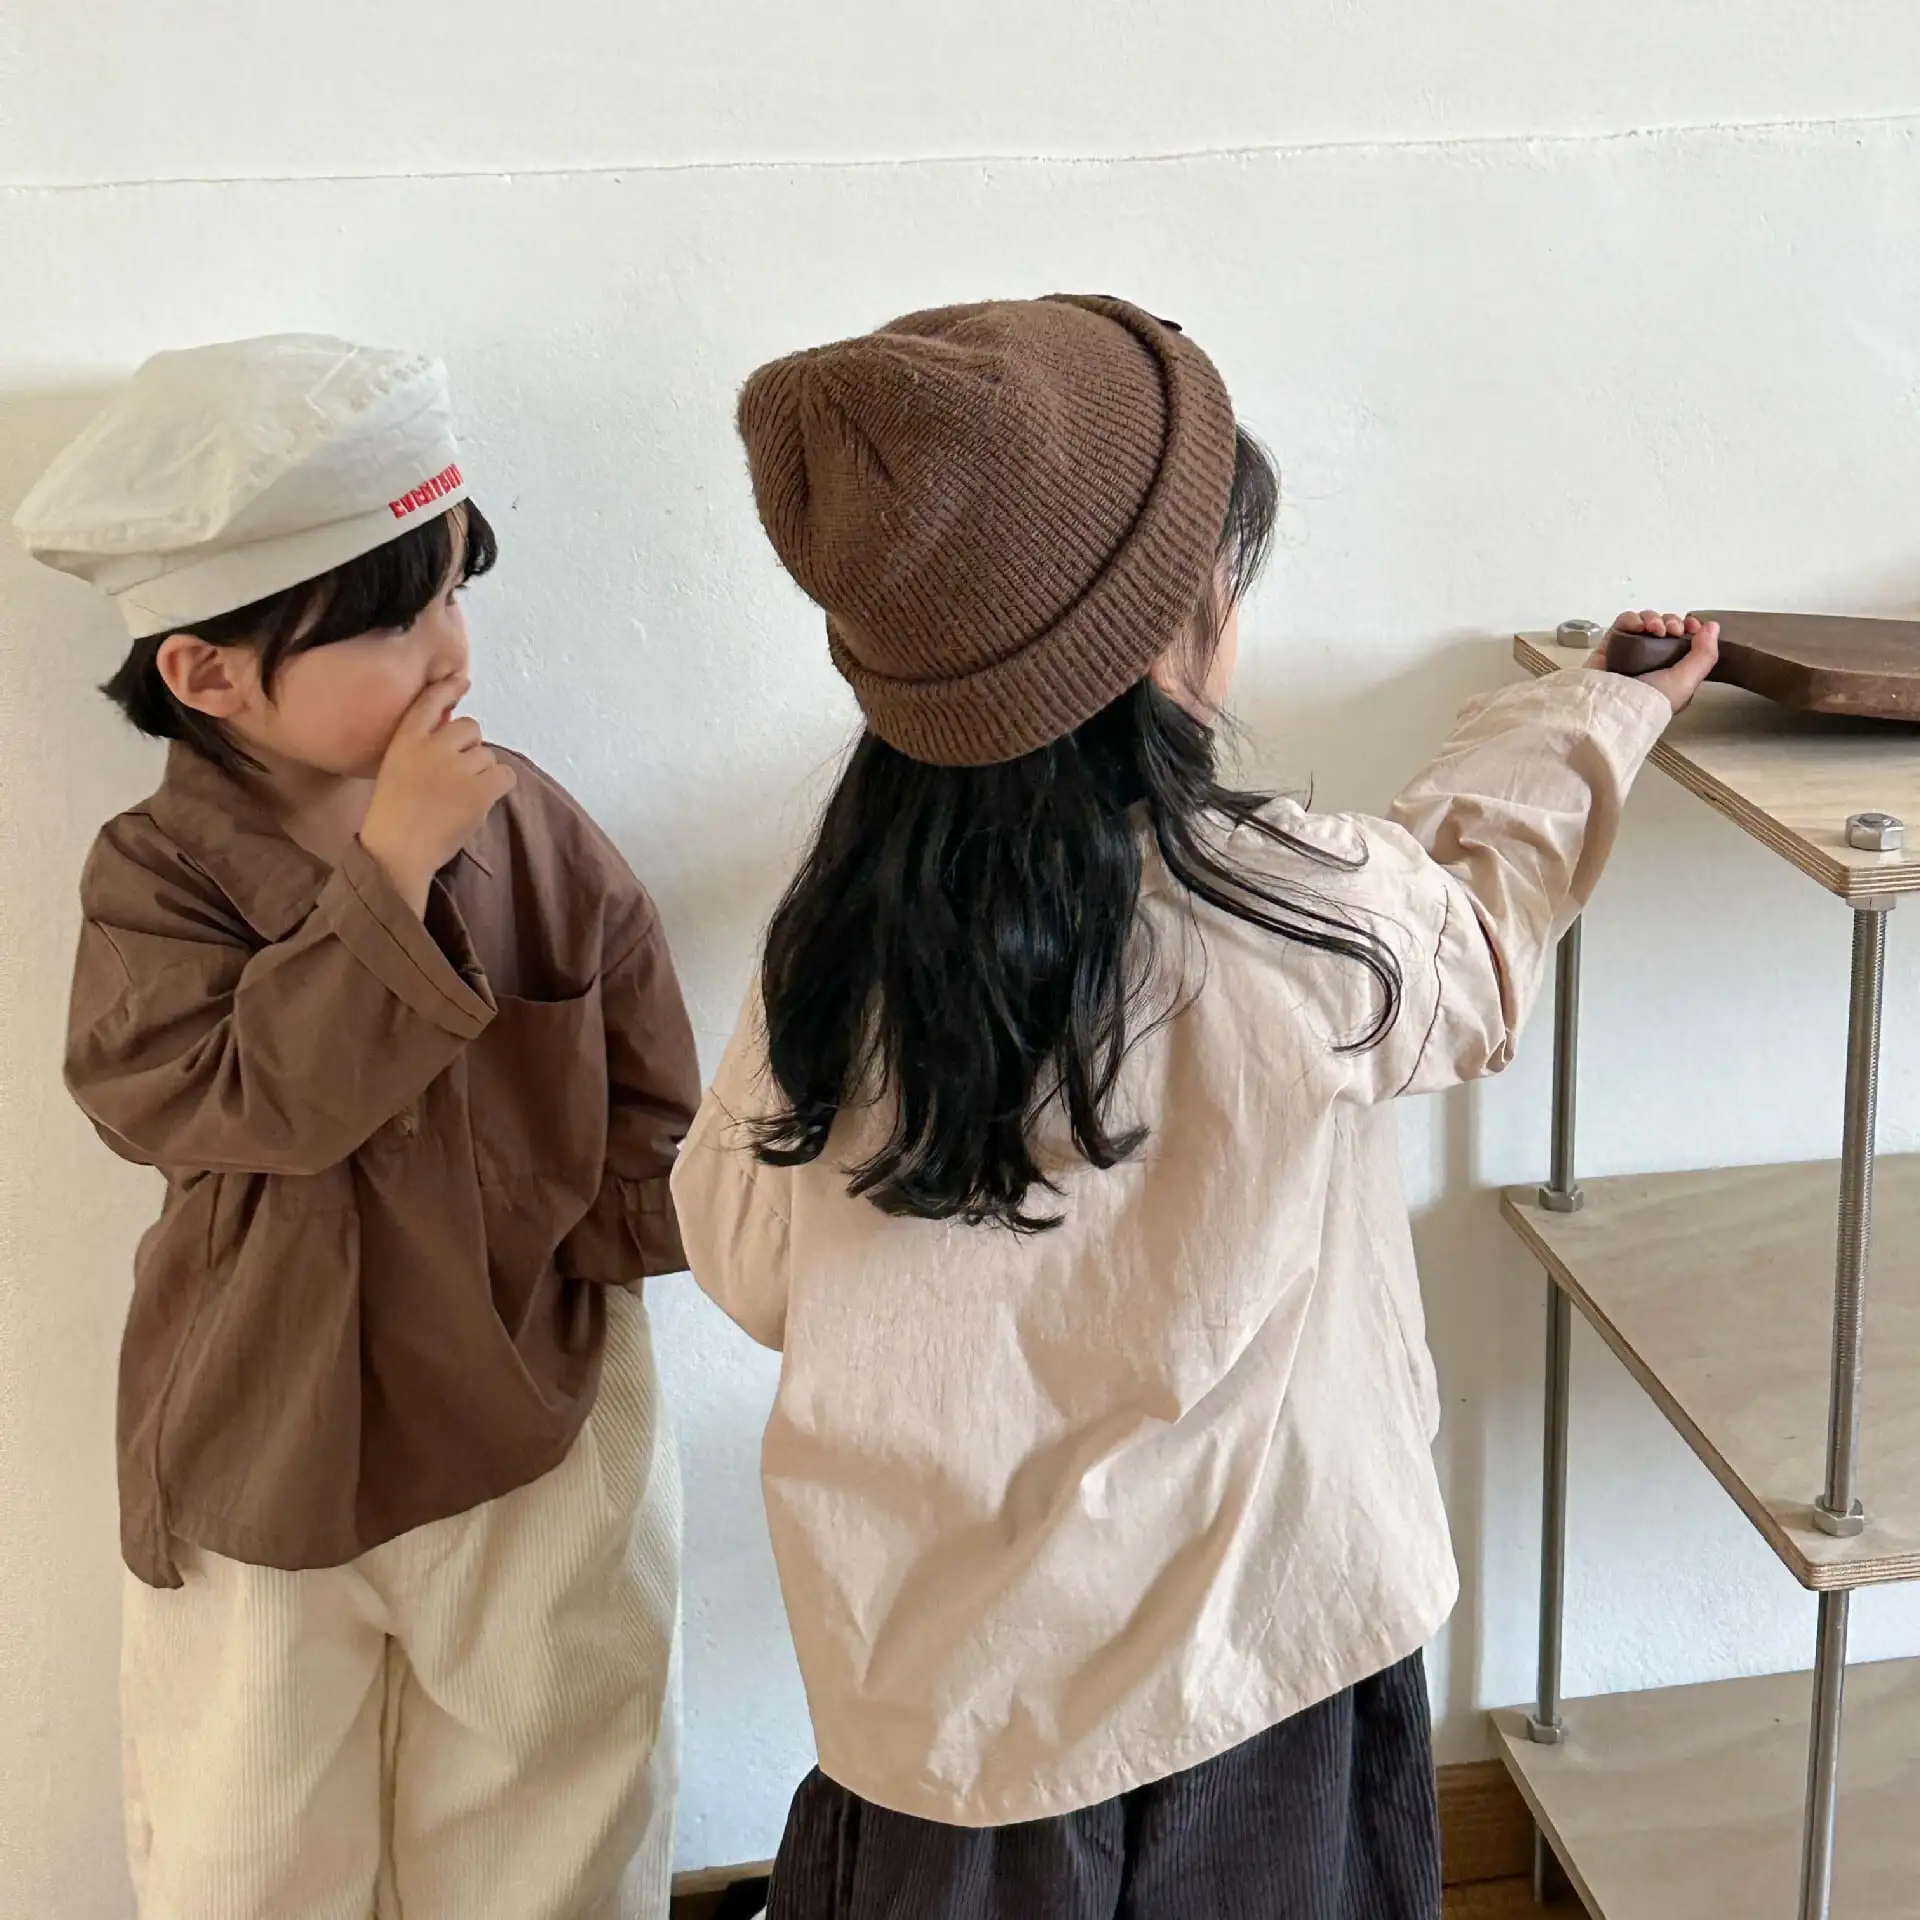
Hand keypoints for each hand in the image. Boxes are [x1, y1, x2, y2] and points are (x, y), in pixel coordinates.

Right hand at [359, 676, 515, 914]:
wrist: (396, 852)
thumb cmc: (394, 818)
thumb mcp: (396, 770)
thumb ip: (420, 749)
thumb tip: (454, 737)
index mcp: (405, 740)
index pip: (429, 703)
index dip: (448, 690)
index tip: (462, 681)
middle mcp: (432, 746)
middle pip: (470, 728)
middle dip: (469, 748)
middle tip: (457, 777)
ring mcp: (457, 766)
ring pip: (488, 756)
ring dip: (482, 773)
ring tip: (461, 798)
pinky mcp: (478, 789)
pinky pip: (505, 775)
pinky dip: (499, 786)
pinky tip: (482, 799)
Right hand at [1592, 610, 1720, 713]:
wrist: (1614, 708)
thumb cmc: (1652, 700)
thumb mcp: (1687, 682)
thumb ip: (1704, 655)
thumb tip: (1713, 626)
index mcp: (1670, 669)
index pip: (1682, 640)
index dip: (1689, 627)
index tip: (1692, 625)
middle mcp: (1650, 658)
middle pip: (1664, 627)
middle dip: (1672, 622)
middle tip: (1673, 630)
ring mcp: (1629, 651)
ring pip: (1644, 622)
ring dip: (1653, 619)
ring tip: (1655, 629)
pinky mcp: (1609, 646)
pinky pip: (1622, 624)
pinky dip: (1632, 619)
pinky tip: (1637, 626)